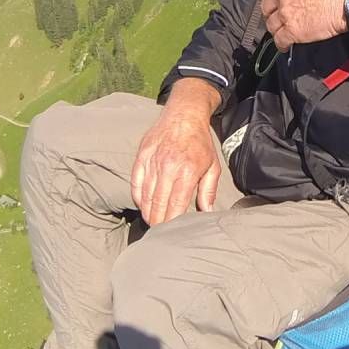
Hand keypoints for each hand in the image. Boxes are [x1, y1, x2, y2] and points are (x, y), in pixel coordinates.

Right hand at [130, 82, 223, 224]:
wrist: (184, 115)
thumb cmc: (200, 143)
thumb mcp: (212, 166)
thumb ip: (208, 191)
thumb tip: (207, 212)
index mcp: (187, 172)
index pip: (175, 206)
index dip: (171, 223)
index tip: (170, 233)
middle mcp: (168, 168)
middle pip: (157, 205)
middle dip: (158, 222)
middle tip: (160, 232)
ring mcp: (152, 162)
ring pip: (145, 196)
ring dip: (147, 212)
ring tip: (152, 221)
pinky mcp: (141, 157)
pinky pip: (135, 183)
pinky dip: (137, 197)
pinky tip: (142, 205)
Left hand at [258, 0, 348, 48]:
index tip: (271, 1)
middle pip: (266, 7)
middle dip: (270, 13)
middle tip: (277, 18)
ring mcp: (285, 13)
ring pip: (271, 25)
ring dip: (276, 30)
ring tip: (281, 33)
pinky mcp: (292, 30)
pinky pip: (280, 40)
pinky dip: (281, 45)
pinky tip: (285, 46)